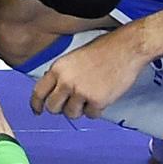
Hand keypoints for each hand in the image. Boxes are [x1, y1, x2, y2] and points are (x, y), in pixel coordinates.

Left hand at [29, 29, 149, 121]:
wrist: (126, 48)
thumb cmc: (104, 50)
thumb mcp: (73, 59)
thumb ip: (62, 74)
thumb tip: (54, 90)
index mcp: (58, 68)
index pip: (38, 91)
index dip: (36, 104)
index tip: (37, 111)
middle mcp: (66, 81)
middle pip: (53, 108)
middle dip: (61, 108)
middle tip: (72, 104)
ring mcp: (81, 92)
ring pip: (71, 114)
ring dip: (80, 109)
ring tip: (91, 96)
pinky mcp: (97, 100)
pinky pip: (91, 115)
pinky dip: (97, 110)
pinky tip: (102, 96)